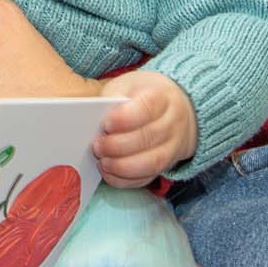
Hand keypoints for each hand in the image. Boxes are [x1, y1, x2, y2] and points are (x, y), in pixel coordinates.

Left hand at [93, 70, 196, 187]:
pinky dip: (126, 180)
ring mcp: (173, 146)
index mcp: (162, 97)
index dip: (125, 119)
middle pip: (148, 138)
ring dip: (122, 167)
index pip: (147, 107)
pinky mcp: (167, 165)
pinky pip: (148, 178)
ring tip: (102, 162)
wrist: (175, 108)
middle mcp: (173, 122)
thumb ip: (111, 100)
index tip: (106, 125)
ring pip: (151, 163)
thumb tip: (92, 121)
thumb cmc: (143, 96)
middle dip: (117, 146)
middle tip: (97, 146)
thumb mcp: (128, 86)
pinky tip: (109, 173)